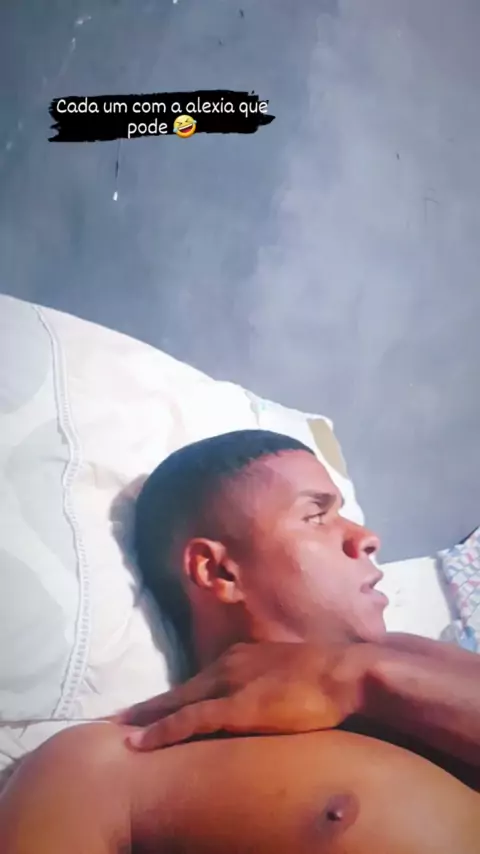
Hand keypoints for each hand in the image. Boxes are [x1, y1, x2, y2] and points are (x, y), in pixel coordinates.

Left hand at [114, 641, 373, 750]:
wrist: (348, 673)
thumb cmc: (328, 676)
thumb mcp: (292, 674)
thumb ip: (272, 685)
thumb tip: (267, 702)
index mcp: (241, 657)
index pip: (196, 681)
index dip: (169, 698)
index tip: (145, 711)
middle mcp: (227, 665)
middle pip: (177, 690)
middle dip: (145, 707)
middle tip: (112, 720)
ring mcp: (229, 684)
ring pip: (175, 702)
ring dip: (144, 718)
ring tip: (115, 731)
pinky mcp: (236, 707)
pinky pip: (189, 721)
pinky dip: (162, 731)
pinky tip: (139, 744)